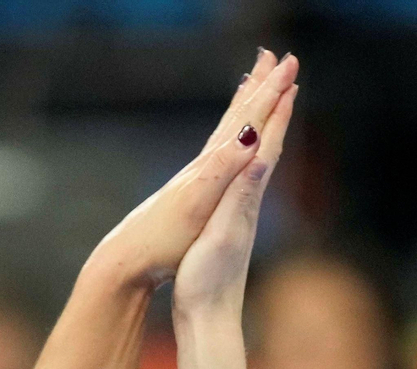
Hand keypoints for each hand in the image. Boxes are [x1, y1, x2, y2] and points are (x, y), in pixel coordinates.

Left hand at [84, 49, 298, 291]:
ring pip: (226, 132)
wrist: (126, 261)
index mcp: (211, 166)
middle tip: (276, 58)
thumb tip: (251, 134)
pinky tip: (228, 141)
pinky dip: (228, 137)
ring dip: (244, 107)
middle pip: (236, 117)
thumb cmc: (162, 238)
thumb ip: (224, 168)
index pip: (247, 120)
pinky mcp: (189, 193)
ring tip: (253, 84)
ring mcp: (195, 178)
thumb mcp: (197, 203)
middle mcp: (203, 166)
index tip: (290, 63)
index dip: (271, 92)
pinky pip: (216, 152)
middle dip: (260, 87)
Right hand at [173, 70, 296, 318]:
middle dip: (276, 117)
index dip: (276, 115)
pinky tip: (242, 171)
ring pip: (256, 170)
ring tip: (268, 116)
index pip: (265, 150)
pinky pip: (242, 189)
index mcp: (245, 204)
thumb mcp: (221, 234)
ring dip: (263, 139)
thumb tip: (258, 154)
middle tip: (286, 82)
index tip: (288, 80)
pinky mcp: (227, 235)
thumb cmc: (207, 284)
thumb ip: (240, 194)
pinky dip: (245, 168)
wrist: (208, 325)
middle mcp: (248, 210)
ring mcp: (239, 223)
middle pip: (267, 153)